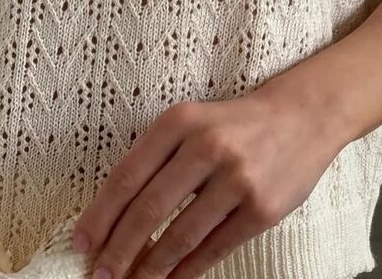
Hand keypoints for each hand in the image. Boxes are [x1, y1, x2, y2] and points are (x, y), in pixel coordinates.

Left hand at [71, 86, 346, 278]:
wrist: (300, 117)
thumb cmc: (233, 124)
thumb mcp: (190, 122)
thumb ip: (156, 158)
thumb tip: (115, 215)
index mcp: (179, 121)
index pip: (127, 176)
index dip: (100, 215)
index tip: (81, 243)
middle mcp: (206, 147)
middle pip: (149, 209)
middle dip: (119, 250)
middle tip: (99, 275)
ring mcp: (236, 179)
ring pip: (180, 236)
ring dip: (151, 269)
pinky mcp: (261, 208)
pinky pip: (215, 248)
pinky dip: (188, 271)